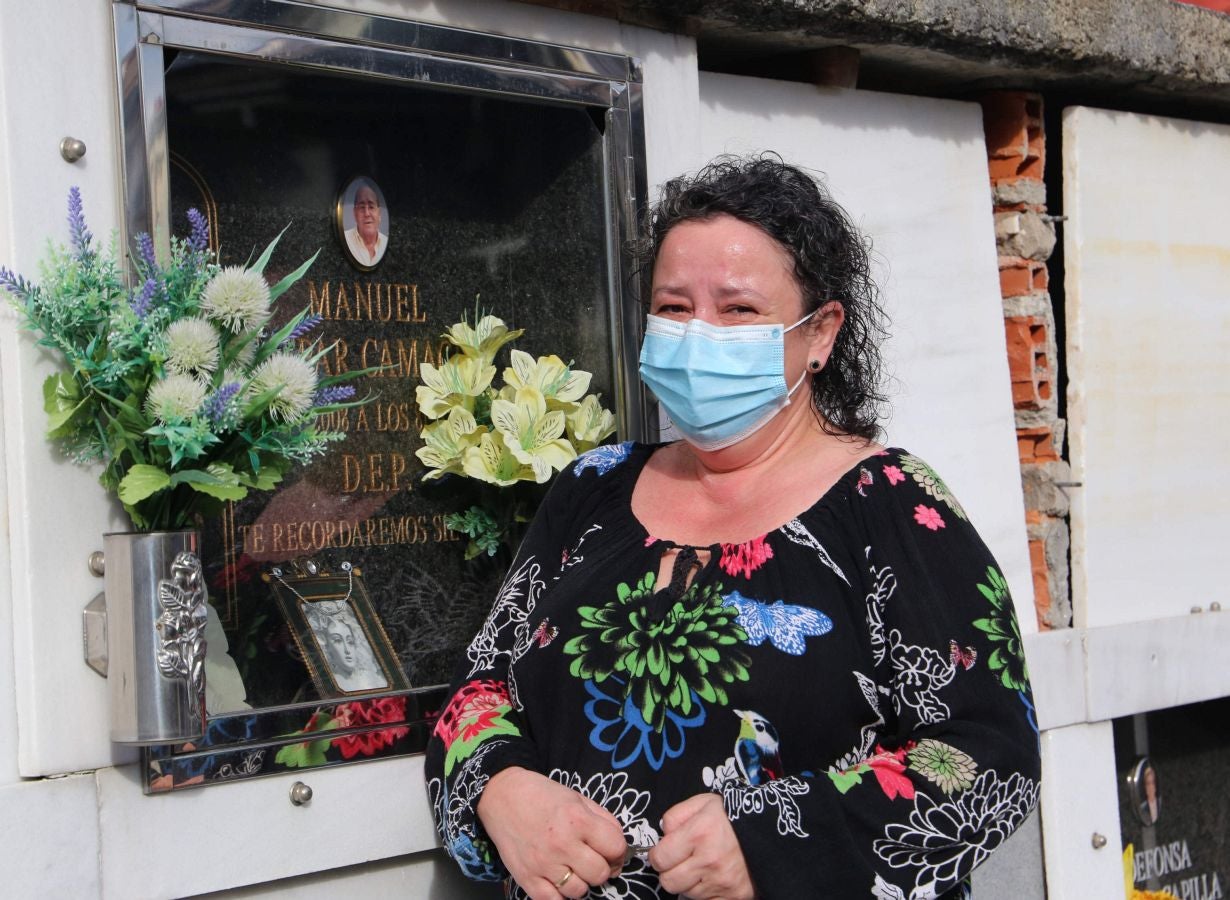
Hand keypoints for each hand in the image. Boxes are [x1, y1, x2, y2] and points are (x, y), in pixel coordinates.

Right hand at [477, 766, 627, 898]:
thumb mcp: (577, 798)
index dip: (618, 851)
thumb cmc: (542, 795)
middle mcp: (562, 844)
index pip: (616, 847)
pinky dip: (560, 894)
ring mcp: (543, 864)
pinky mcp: (527, 879)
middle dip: (601, 867)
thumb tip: (619, 846)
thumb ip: (603, 820)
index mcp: (578, 820)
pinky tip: (558, 879)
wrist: (503, 796)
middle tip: (592, 859)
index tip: (611, 850)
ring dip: (581, 881)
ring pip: (579, 891)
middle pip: (600, 874)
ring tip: (573, 867)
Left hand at [649, 793, 754, 898]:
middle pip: (669, 882)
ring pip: (687, 894)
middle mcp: (709, 861)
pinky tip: (713, 878)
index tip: (665, 852)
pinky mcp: (734, 897)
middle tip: (683, 861)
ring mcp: (722, 883)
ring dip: (690, 882)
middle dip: (671, 871)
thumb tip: (662, 836)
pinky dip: (706, 892)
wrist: (769, 831)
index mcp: (699, 834)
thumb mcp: (703, 803)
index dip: (659, 855)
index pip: (659, 859)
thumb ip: (675, 816)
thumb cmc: (732, 816)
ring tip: (703, 866)